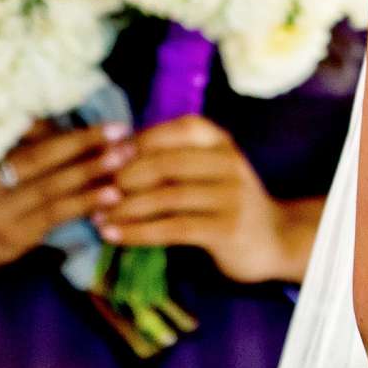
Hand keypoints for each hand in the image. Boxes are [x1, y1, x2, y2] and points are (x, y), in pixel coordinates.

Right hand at [0, 122, 133, 277]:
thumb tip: (58, 122)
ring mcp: (1, 220)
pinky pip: (57, 216)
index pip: (23, 146)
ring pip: (53, 192)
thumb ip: (14, 142)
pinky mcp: (18, 239)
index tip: (98, 123)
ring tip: (124, 159)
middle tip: (121, 134)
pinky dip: (86, 203)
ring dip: (92, 174)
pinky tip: (112, 195)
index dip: (63, 135)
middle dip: (83, 147)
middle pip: (39, 165)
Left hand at [94, 115, 289, 284]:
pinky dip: (138, 232)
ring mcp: (230, 195)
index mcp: (222, 142)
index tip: (106, 157)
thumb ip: (175, 158)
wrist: (271, 239)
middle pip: (167, 164)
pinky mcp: (226, 228)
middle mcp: (229, 162)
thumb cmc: (227, 201)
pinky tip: (114, 236)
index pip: (177, 129)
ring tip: (98, 217)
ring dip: (126, 208)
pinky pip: (172, 228)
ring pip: (166, 197)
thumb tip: (115, 153)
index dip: (139, 141)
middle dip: (125, 177)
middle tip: (96, 191)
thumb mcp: (209, 169)